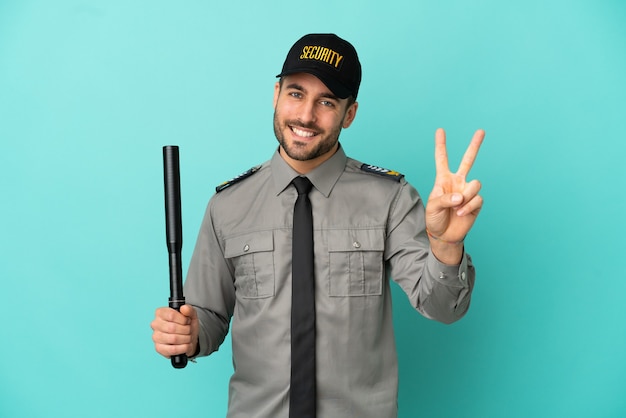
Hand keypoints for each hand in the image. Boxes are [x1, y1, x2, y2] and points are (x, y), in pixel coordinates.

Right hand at [151, 304, 198, 357]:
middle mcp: (155, 324)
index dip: (183, 319)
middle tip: (189, 330)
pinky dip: (183, 348)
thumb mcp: (191, 315)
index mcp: (161, 313)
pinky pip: (173, 349)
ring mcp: (156, 337)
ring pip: (173, 339)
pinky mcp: (159, 348)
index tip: (188, 321)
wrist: (189, 338)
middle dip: (186, 330)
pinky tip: (186, 345)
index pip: (171, 315)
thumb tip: (184, 308)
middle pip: (173, 328)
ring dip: (186, 339)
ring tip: (188, 337)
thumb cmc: (187, 325)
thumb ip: (189, 309)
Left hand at [425, 128, 483, 259]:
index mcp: (443, 179)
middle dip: (474, 146)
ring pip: (475, 184)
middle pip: (468, 160)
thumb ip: (445, 198)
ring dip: (466, 196)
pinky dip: (468, 207)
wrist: (444, 235)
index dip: (441, 145)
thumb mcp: (433, 207)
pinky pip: (477, 199)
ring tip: (457, 207)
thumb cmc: (435, 219)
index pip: (442, 159)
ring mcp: (468, 191)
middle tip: (481, 131)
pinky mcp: (476, 202)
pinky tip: (461, 214)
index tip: (440, 130)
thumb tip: (460, 196)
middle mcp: (457, 182)